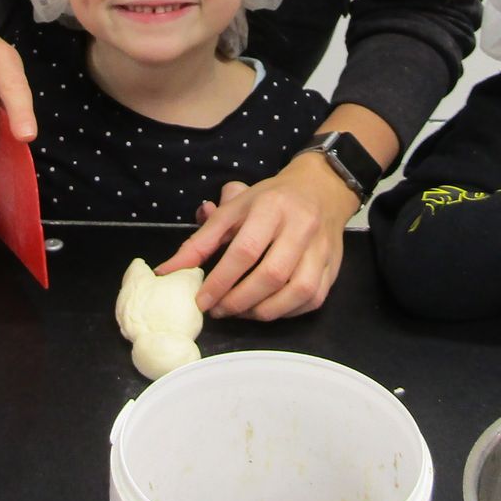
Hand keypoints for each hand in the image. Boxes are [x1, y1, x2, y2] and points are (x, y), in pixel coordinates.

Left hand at [153, 157, 354, 320]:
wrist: (320, 189)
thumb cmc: (270, 200)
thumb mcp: (233, 209)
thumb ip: (200, 240)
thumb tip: (167, 271)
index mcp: (271, 207)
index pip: (245, 250)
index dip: (221, 280)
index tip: (201, 301)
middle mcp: (301, 227)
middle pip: (271, 275)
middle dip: (239, 300)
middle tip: (218, 310)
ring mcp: (322, 248)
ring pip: (297, 291)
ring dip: (263, 310)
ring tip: (241, 312)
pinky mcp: (334, 266)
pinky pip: (312, 299)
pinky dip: (286, 311)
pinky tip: (266, 309)